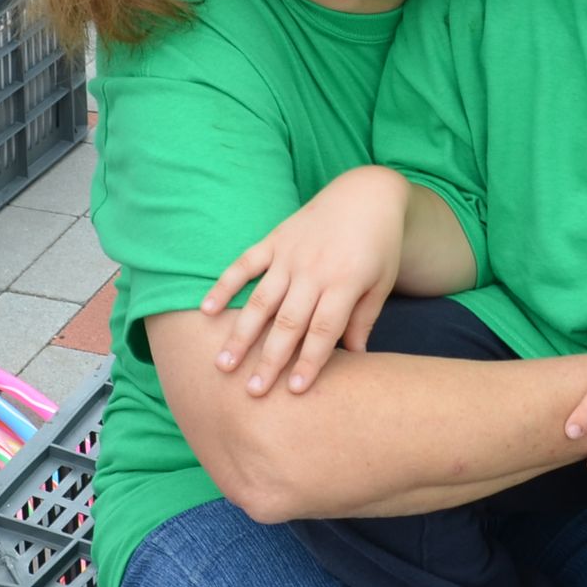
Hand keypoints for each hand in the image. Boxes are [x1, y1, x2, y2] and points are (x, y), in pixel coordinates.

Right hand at [199, 166, 409, 396]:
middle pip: (287, 322)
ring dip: (241, 333)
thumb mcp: (381, 283)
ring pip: (260, 300)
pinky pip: (245, 264)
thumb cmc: (378, 246)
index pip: (323, 330)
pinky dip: (224, 285)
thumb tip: (355, 359)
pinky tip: (205, 311)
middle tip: (253, 391)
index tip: (295, 391)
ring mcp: (290, 254)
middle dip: (270, 359)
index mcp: (344, 282)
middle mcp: (313, 270)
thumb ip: (363, 319)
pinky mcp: (274, 239)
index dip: (309, 361)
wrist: (366, 194)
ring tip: (223, 365)